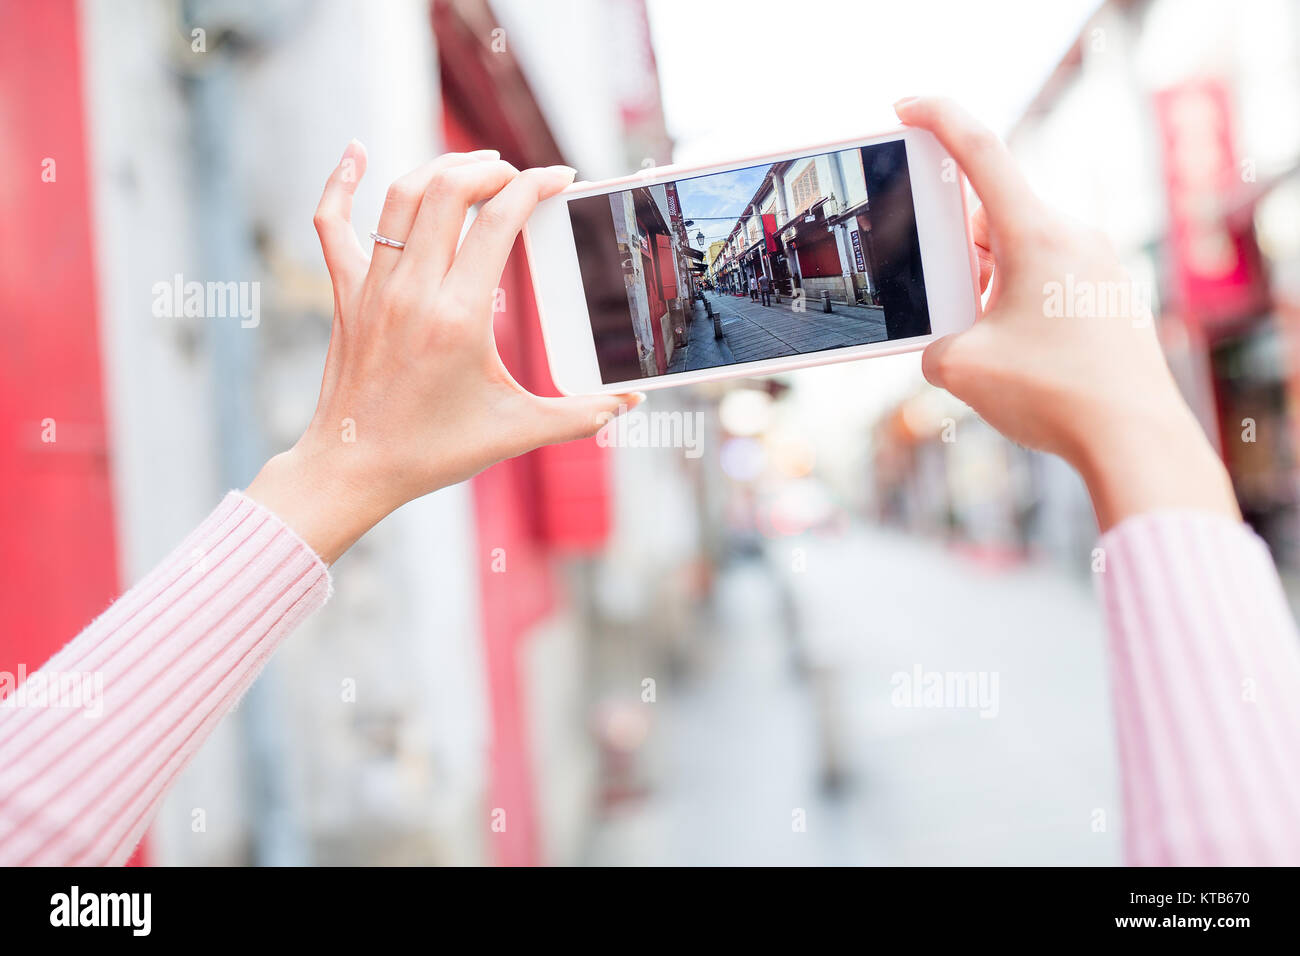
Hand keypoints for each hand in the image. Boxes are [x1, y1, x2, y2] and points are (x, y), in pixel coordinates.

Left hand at [245, 142, 641, 561]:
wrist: (354, 468)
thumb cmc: (432, 452)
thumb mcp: (515, 432)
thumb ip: (580, 416)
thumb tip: (631, 403)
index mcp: (459, 316)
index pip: (500, 220)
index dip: (536, 186)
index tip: (561, 178)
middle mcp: (413, 290)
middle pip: (449, 189)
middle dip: (492, 168)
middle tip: (520, 176)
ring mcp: (374, 287)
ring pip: (402, 195)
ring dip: (442, 167)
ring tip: (475, 167)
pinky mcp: (346, 293)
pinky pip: (333, 221)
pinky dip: (341, 180)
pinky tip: (355, 150)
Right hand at [893, 97, 1238, 530]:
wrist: (1134, 438)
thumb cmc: (1053, 395)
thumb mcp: (961, 369)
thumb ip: (933, 345)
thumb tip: (946, 345)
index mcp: (1035, 235)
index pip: (981, 152)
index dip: (938, 119)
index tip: (906, 107)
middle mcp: (1073, 238)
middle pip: (995, 214)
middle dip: (954, 245)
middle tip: (933, 288)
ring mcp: (1097, 267)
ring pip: (1022, 249)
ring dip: (985, 279)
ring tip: (974, 334)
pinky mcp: (1108, 298)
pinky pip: (1049, 278)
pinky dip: (1016, 298)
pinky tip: (1009, 348)